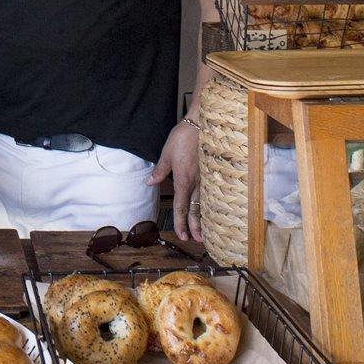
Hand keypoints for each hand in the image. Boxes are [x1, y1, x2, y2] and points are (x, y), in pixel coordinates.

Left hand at [145, 118, 201, 241]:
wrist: (203, 123)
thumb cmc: (183, 137)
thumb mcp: (167, 153)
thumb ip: (160, 170)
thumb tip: (150, 183)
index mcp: (183, 180)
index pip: (181, 207)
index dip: (180, 222)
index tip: (181, 235)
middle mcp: (196, 183)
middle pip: (195, 210)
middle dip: (195, 226)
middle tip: (195, 240)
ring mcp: (207, 178)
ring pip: (205, 204)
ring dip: (204, 219)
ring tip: (205, 233)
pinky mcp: (213, 172)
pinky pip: (211, 193)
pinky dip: (211, 205)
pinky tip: (213, 210)